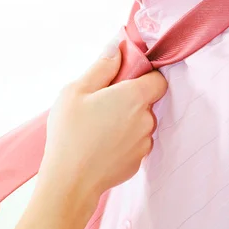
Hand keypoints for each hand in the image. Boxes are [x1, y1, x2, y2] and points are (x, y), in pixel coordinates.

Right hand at [39, 37, 167, 202]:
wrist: (69, 181)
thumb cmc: (70, 132)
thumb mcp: (77, 90)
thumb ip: (102, 66)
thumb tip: (117, 47)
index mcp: (134, 97)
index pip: (158, 79)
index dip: (144, 76)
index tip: (123, 80)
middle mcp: (145, 120)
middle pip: (147, 102)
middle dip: (129, 100)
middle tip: (101, 104)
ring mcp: (144, 144)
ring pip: (141, 124)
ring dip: (126, 121)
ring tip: (98, 127)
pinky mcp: (137, 163)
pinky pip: (135, 144)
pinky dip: (123, 141)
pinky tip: (100, 145)